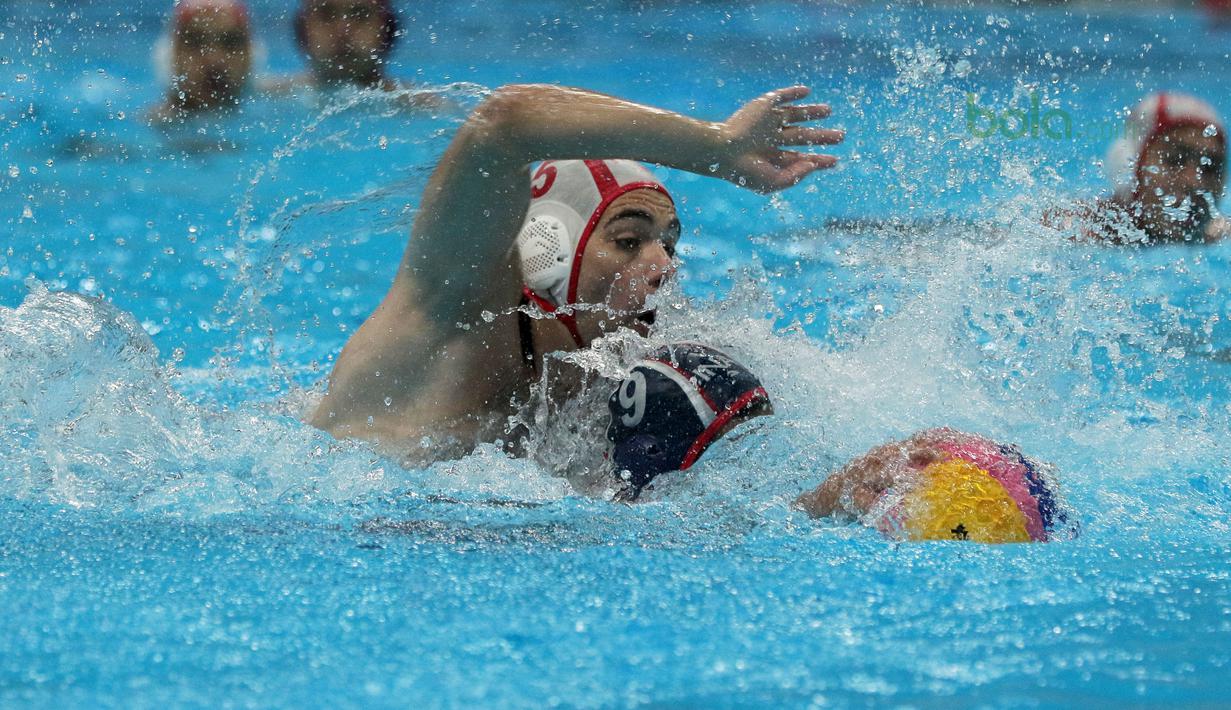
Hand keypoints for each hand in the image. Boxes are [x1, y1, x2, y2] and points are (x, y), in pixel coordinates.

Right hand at [715, 86, 843, 192]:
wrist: (722, 150)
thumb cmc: (744, 171)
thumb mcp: (774, 182)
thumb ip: (795, 176)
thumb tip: (812, 163)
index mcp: (773, 158)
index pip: (800, 158)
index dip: (819, 160)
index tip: (834, 161)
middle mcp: (772, 139)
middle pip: (802, 136)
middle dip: (822, 137)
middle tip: (841, 137)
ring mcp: (767, 122)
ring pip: (795, 115)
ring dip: (812, 112)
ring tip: (828, 110)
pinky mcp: (762, 106)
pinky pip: (781, 97)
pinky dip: (794, 93)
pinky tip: (807, 92)